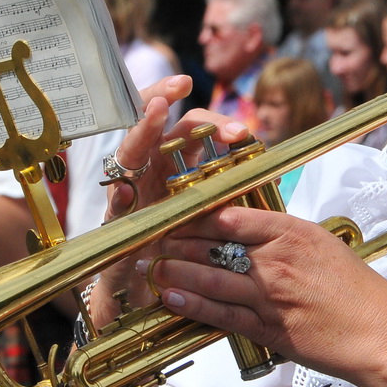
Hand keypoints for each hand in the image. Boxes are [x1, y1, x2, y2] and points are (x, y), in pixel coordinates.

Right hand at [89, 75, 259, 330]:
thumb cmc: (181, 254)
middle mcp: (148, 174)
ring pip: (129, 153)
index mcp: (173, 168)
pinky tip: (125, 187)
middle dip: (165, 101)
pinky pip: (114, 204)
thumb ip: (229, 193)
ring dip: (141, 130)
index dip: (209, 119)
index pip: (188, 129)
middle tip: (183, 88)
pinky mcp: (114, 226)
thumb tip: (273, 174)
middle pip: (154, 126)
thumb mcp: (209, 217)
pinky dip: (120, 194)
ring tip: (154, 110)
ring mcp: (127, 196)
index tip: (237, 125)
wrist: (146, 298)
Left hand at [134, 205, 386, 386]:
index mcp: (291, 232)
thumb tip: (246, 229)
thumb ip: (282, 236)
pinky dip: (192, 306)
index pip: (229, 215)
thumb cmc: (355, 290)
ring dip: (175, 273)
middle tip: (151, 241)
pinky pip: (221, 314)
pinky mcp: (268, 328)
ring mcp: (270, 295)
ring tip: (152, 269)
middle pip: (212, 244)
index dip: (194, 216)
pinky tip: (172, 299)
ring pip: (209, 279)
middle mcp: (277, 259)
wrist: (379, 332)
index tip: (174, 215)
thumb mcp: (321, 245)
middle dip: (175, 242)